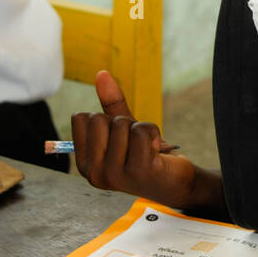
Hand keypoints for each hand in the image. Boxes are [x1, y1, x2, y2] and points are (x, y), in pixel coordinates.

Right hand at [70, 70, 197, 208]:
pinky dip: (153, 132)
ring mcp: (115, 174)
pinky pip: (141, 131)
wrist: (176, 182)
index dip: (105, 119)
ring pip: (121, 124)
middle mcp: (95, 173)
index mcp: (85, 165)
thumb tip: (101, 74)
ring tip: (147, 148)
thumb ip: (110, 105)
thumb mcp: (125, 130)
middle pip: (98, 119)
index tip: (119, 138)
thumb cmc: (146, 156)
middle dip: (122, 122)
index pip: (81, 118)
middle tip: (136, 143)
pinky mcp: (139, 170)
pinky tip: (157, 150)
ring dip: (140, 128)